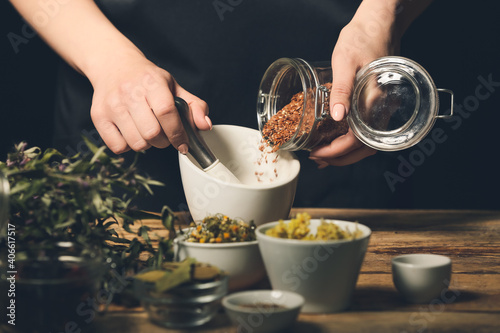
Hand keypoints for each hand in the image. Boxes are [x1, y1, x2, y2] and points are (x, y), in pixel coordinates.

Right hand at [90, 52, 210, 153]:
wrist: (113, 65)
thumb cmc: (147, 79)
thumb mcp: (174, 86)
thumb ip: (194, 105)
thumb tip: (205, 126)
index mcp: (152, 83)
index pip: (166, 112)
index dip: (178, 133)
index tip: (183, 144)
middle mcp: (129, 93)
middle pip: (151, 132)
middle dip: (163, 141)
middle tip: (164, 136)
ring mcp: (112, 105)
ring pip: (136, 142)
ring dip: (147, 145)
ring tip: (148, 133)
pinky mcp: (98, 116)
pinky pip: (118, 146)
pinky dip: (129, 147)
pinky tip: (132, 134)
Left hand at [309, 3, 401, 166]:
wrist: (380, 23)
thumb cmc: (363, 38)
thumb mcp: (344, 61)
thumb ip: (341, 89)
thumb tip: (337, 116)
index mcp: (374, 101)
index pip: (356, 141)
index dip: (335, 152)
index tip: (316, 154)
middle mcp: (382, 109)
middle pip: (364, 148)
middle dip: (340, 159)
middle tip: (318, 160)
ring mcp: (383, 107)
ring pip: (368, 142)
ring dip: (347, 153)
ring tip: (325, 156)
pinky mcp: (380, 103)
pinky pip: (368, 130)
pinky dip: (352, 141)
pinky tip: (337, 138)